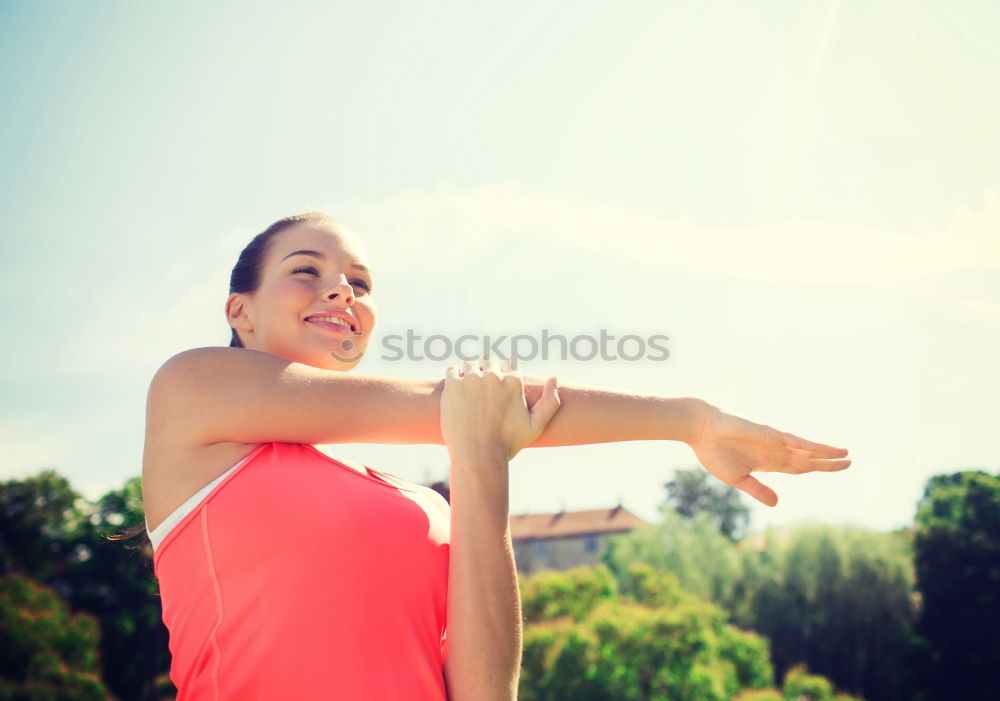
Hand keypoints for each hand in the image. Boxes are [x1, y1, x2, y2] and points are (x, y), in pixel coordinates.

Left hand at [441, 356, 560, 461]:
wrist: (478, 457)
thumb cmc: (507, 444)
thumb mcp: (536, 426)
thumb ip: (550, 401)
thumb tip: (554, 377)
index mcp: (514, 382)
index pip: (511, 363)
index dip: (506, 372)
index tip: (501, 384)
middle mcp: (493, 376)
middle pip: (490, 361)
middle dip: (488, 371)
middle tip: (483, 389)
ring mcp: (471, 379)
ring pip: (470, 364)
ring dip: (470, 373)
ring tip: (469, 389)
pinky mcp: (452, 386)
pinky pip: (452, 370)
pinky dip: (454, 377)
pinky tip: (457, 391)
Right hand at [686, 405, 851, 506]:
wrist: (701, 430)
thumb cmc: (714, 452)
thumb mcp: (738, 479)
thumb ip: (759, 490)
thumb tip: (777, 503)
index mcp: (767, 462)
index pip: (798, 468)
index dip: (816, 469)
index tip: (831, 469)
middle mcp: (775, 451)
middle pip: (808, 459)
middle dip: (828, 462)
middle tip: (849, 462)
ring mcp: (775, 442)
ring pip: (807, 450)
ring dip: (827, 453)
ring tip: (847, 455)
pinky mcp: (771, 434)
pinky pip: (797, 442)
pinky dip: (814, 446)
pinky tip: (829, 449)